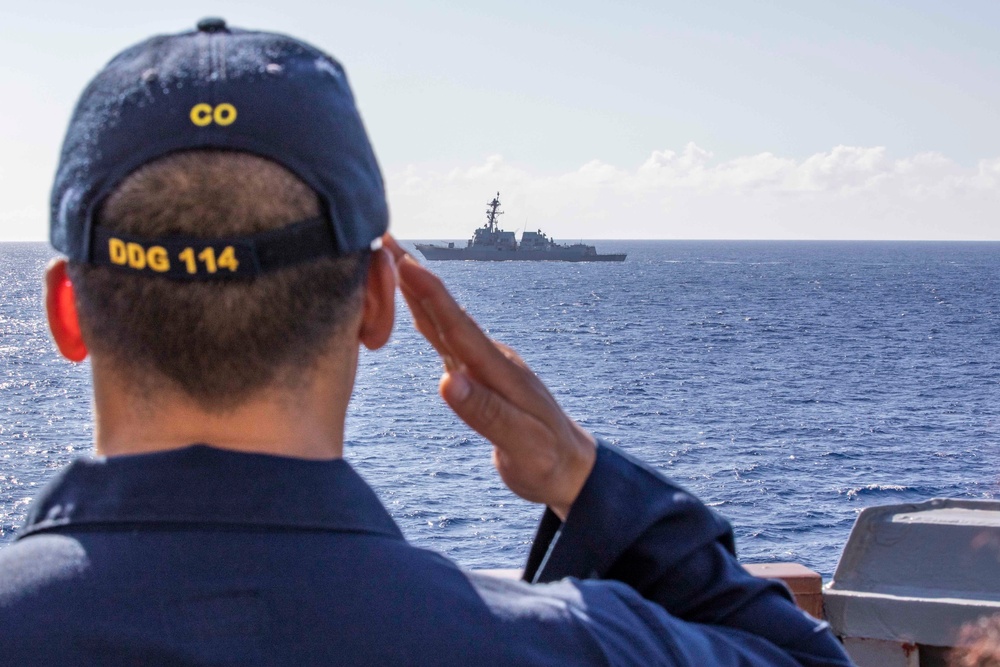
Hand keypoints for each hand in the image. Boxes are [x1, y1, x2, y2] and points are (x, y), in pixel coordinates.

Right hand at [384, 236, 595, 520]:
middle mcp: (491, 361)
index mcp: (500, 372)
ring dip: (419, 292)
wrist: (571, 468)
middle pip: (447, 314)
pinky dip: (428, 319)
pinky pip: (447, 341)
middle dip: (416, 277)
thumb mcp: (521, 443)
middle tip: (385, 240)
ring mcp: (486, 367)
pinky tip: (416, 310)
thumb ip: (486, 413)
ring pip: (445, 323)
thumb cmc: (547, 460)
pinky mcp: (480, 378)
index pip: (458, 327)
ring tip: (393, 263)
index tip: (404, 262)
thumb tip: (447, 382)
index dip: (430, 295)